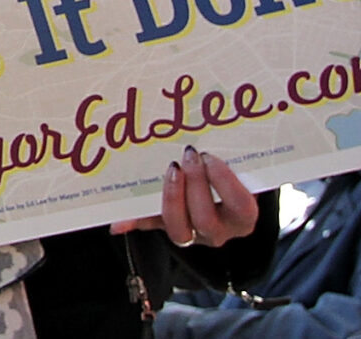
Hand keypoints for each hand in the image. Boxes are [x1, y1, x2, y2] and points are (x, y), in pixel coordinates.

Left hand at [109, 148, 259, 248]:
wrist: (222, 192)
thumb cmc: (233, 173)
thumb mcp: (240, 165)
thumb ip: (236, 154)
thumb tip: (235, 128)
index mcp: (242, 216)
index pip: (241, 208)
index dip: (225, 184)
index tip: (211, 157)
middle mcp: (220, 229)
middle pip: (206, 220)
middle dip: (194, 185)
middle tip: (188, 155)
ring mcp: (192, 233)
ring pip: (179, 230)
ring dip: (171, 198)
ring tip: (171, 170)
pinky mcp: (166, 226)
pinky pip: (149, 226)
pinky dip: (131, 221)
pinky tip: (118, 220)